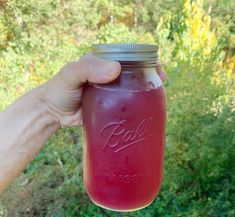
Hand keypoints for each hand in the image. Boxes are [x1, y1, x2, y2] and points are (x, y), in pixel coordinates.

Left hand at [39, 54, 166, 127]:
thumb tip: (116, 69)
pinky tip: (144, 111)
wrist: (52, 113)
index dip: (144, 60)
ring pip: (132, 90)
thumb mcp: (71, 74)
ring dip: (145, 92)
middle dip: (149, 75)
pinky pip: (125, 106)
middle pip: (134, 73)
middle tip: (161, 80)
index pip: (127, 57)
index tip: (156, 66)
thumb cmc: (59, 90)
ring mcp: (111, 94)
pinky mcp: (110, 109)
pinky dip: (135, 108)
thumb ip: (88, 69)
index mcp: (102, 64)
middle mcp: (109, 77)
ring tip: (157, 95)